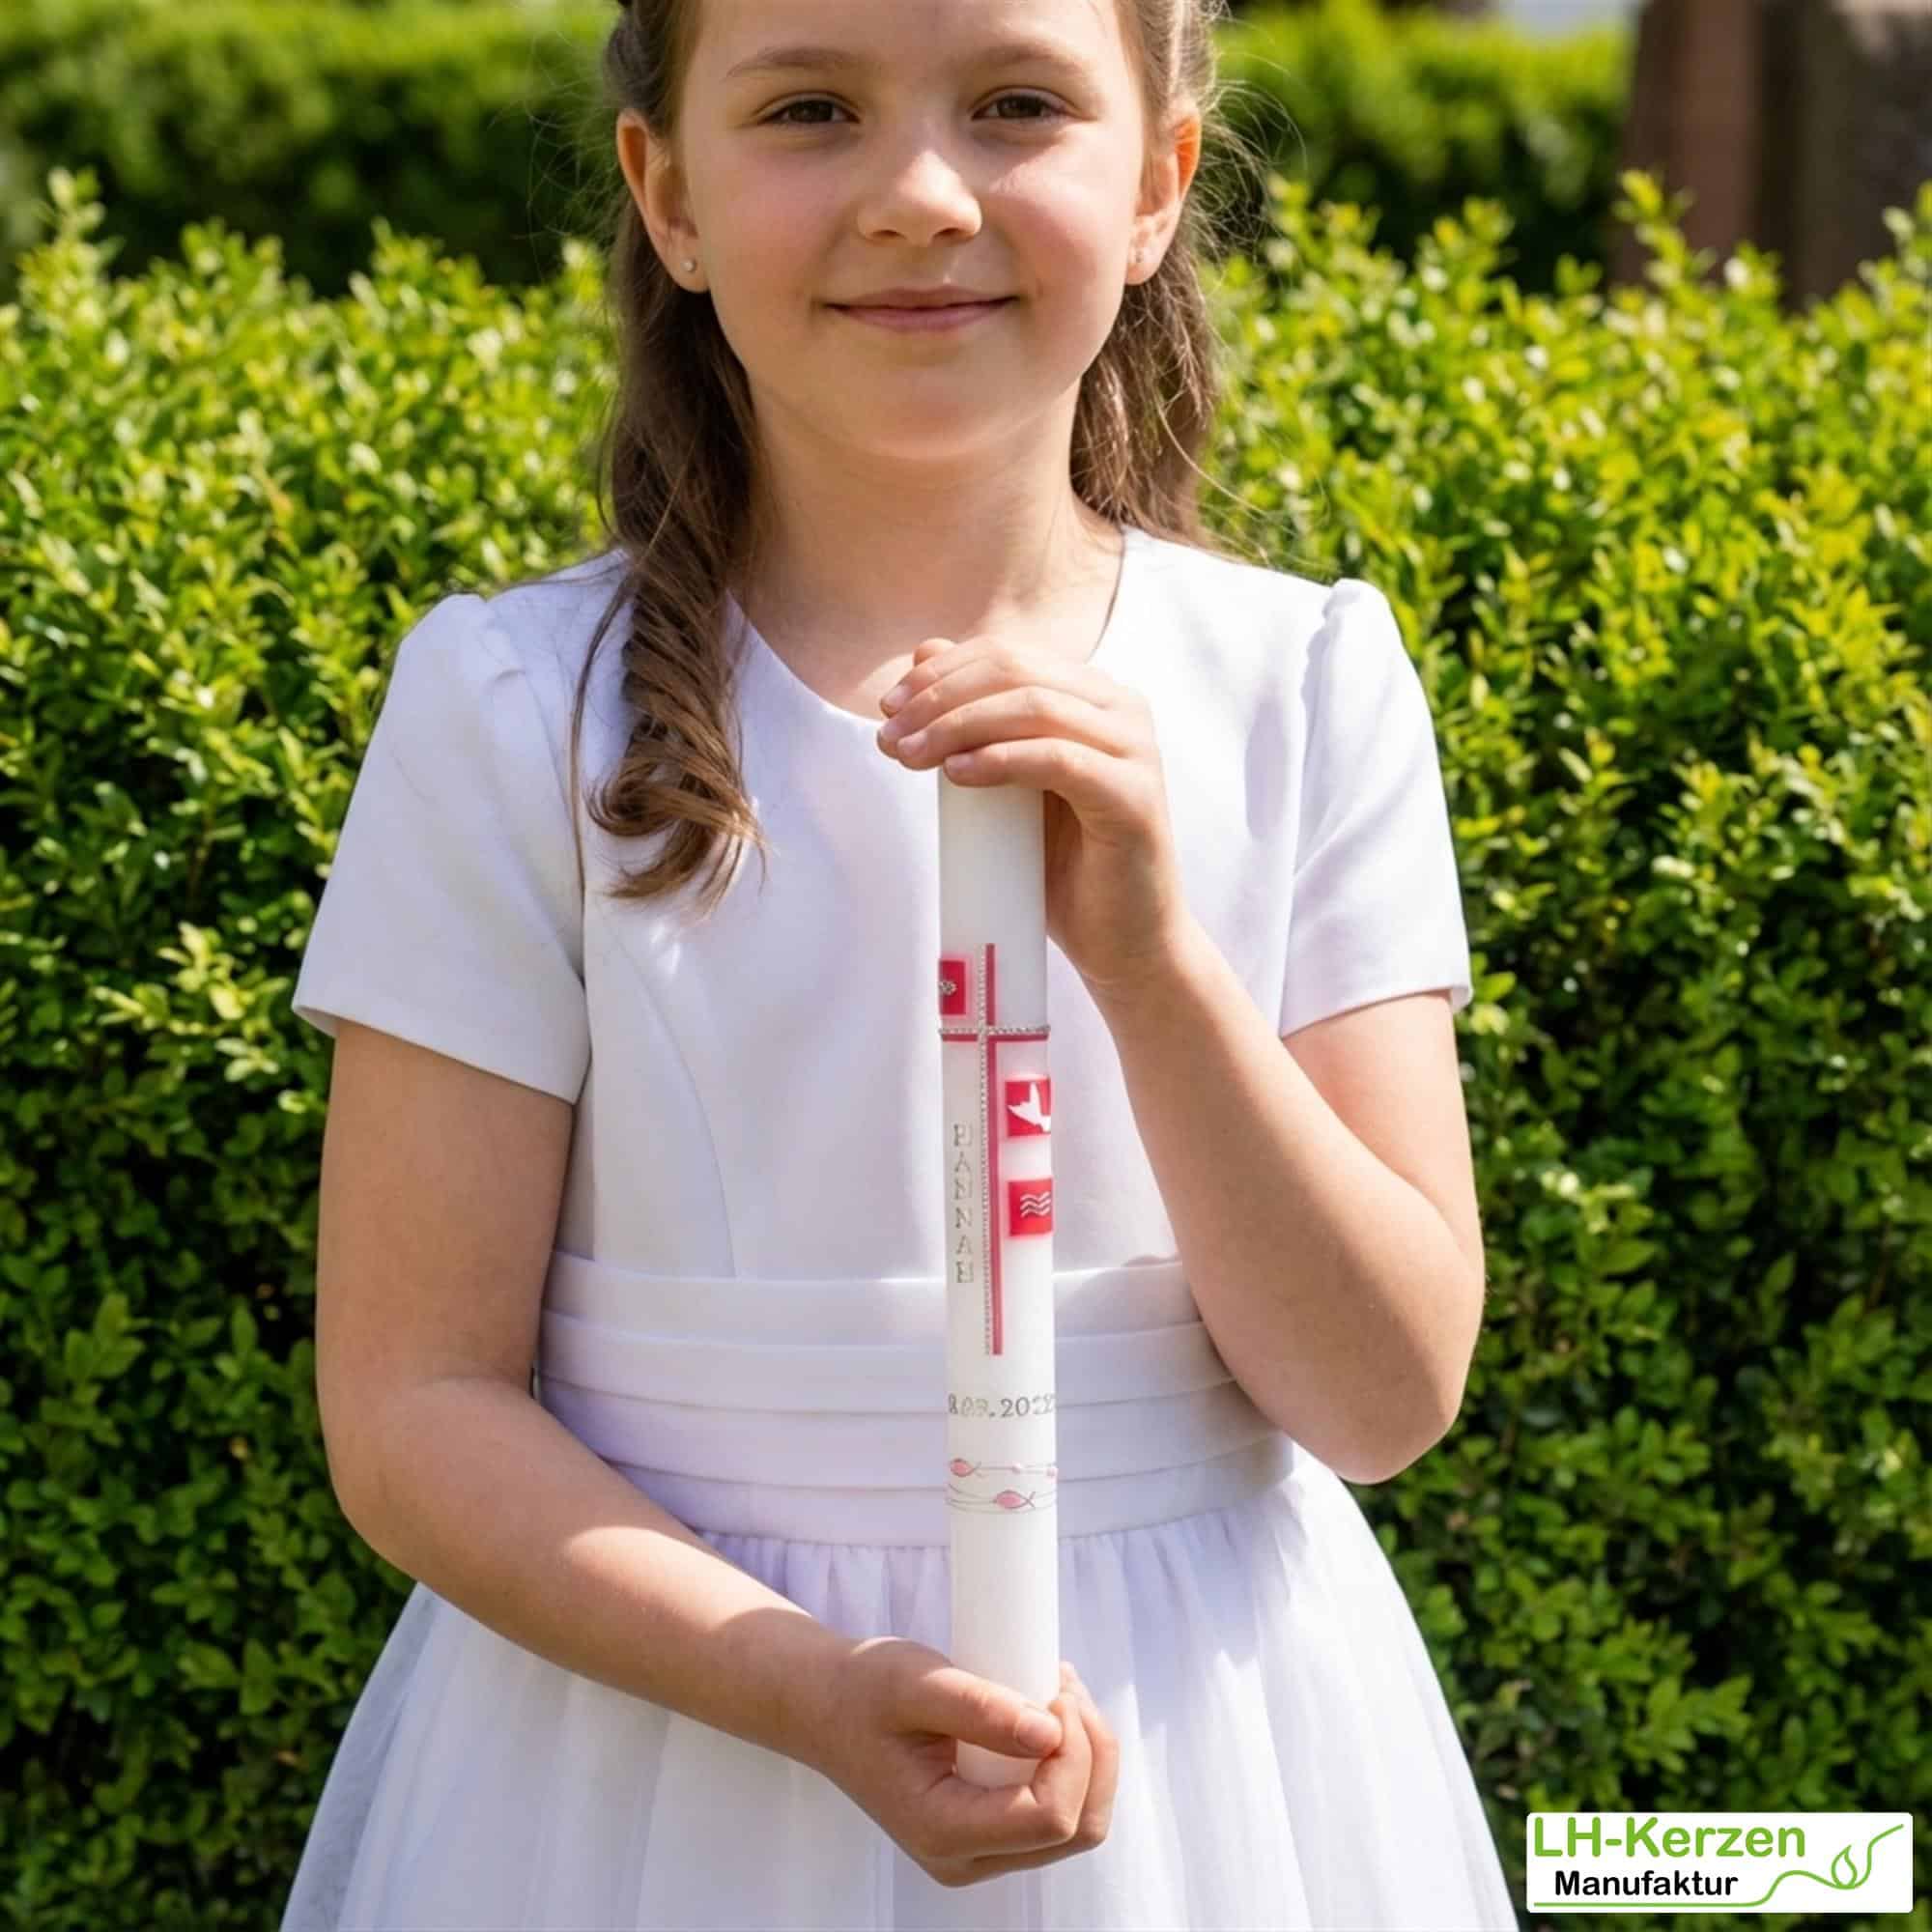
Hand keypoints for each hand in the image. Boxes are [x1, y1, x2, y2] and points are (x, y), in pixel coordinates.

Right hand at [792, 1636, 1119, 1890]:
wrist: (827, 1707)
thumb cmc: (863, 1692)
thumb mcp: (915, 1683)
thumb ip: (980, 1709)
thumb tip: (1050, 1732)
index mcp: (943, 1830)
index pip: (1051, 1818)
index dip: (1075, 1754)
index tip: (1055, 1692)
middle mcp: (966, 1858)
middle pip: (1076, 1830)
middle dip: (1092, 1754)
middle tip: (1063, 1686)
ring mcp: (980, 1850)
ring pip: (1076, 1825)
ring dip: (1087, 1756)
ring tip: (1059, 1691)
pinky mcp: (990, 1830)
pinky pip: (1057, 1810)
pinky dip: (1071, 1761)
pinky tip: (1050, 1712)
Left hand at [877, 636, 1190, 1006]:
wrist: (1124, 941)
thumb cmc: (1062, 867)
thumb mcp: (1006, 784)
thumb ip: (977, 722)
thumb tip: (925, 650)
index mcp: (1094, 695)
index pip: (1008, 654)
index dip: (941, 672)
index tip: (887, 709)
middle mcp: (1122, 708)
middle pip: (1016, 671)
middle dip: (939, 696)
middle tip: (889, 735)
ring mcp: (1134, 749)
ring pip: (1033, 707)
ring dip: (957, 725)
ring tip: (909, 757)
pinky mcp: (1133, 797)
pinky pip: (1057, 759)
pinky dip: (1000, 759)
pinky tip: (956, 773)